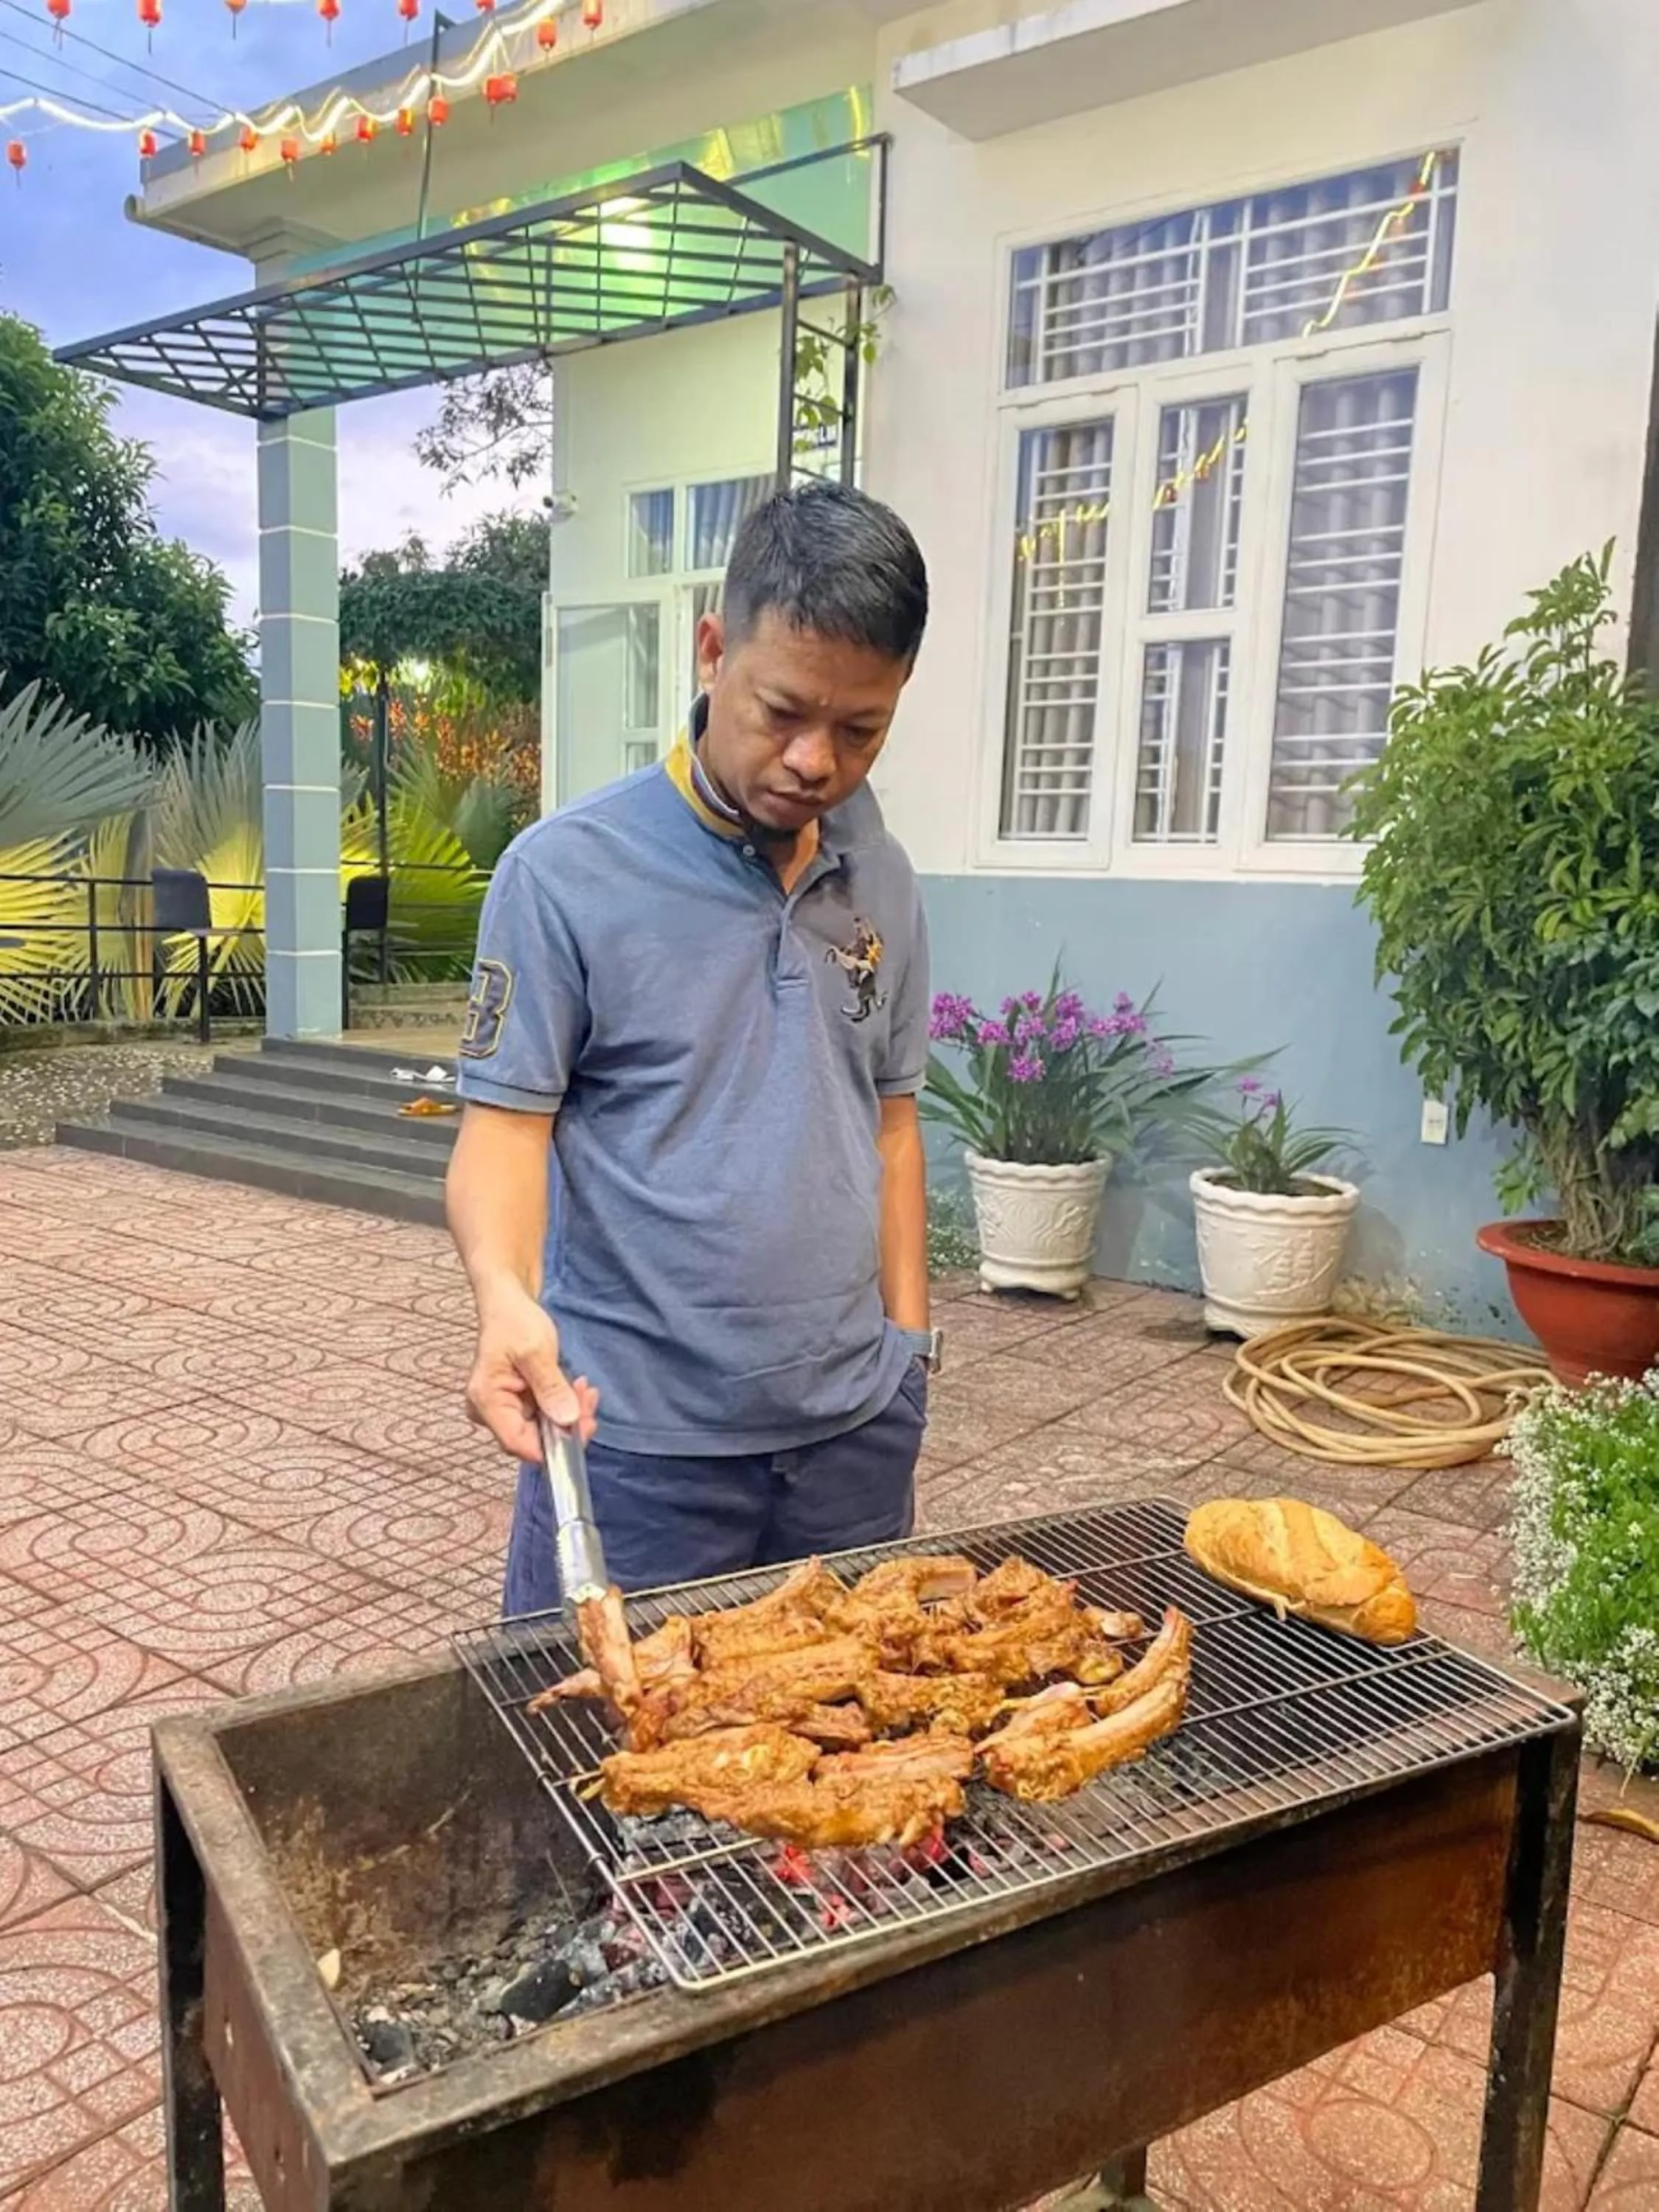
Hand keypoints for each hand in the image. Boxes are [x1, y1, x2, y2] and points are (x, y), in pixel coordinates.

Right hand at [465, 1281, 599, 1461]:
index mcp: (486, 1401)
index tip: (583, 1426)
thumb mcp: (536, 1351)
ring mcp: (504, 1409)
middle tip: (589, 1398)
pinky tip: (577, 1388)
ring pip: (543, 1429)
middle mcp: (490, 1412)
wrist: (507, 1304)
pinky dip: (564, 1405)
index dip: (553, 1445)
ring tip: (585, 1389)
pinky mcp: (517, 1404)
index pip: (518, 1444)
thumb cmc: (514, 1321)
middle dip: (567, 1424)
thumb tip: (568, 1420)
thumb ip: (550, 1387)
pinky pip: (544, 1416)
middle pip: (533, 1439)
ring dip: (569, 1413)